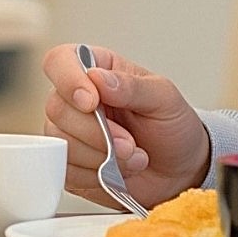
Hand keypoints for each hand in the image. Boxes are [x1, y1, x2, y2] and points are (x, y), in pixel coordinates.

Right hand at [40, 42, 210, 207]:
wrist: (180, 170)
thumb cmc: (172, 127)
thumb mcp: (164, 98)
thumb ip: (132, 86)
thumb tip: (99, 78)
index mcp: (95, 69)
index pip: (60, 61)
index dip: (68, 80)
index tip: (92, 102)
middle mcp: (74, 98)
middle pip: (57, 108)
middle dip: (97, 133)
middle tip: (130, 143)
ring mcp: (68, 132)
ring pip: (60, 142)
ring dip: (101, 156)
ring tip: (132, 157)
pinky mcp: (68, 163)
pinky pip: (65, 170)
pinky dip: (94, 175)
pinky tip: (115, 171)